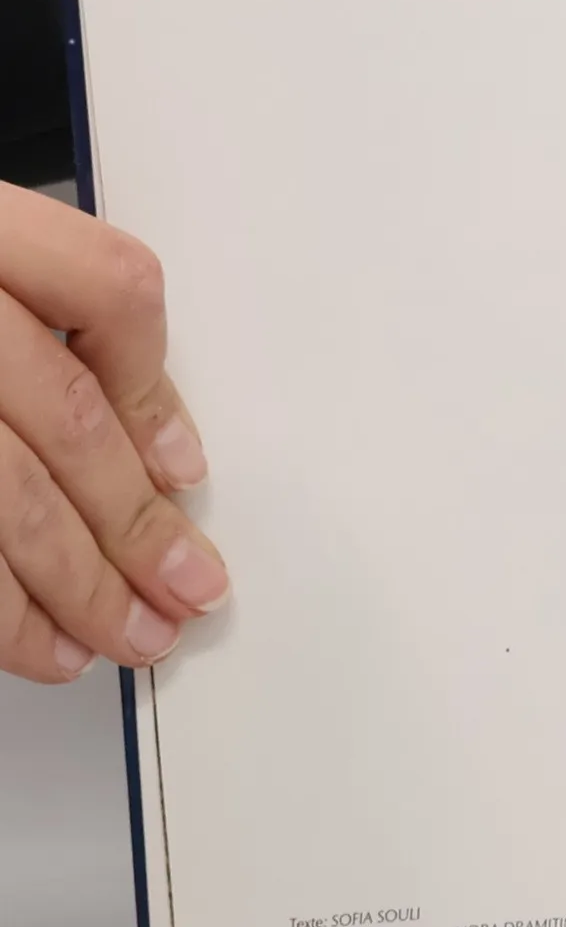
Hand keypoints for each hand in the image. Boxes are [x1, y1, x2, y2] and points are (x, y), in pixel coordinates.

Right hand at [0, 185, 226, 682]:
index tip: (183, 468)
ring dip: (75, 586)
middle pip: (62, 418)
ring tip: (124, 635)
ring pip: (5, 500)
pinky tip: (29, 641)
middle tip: (186, 590)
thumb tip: (150, 444)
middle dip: (136, 525)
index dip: (156, 385)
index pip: (108, 285)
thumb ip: (36, 323)